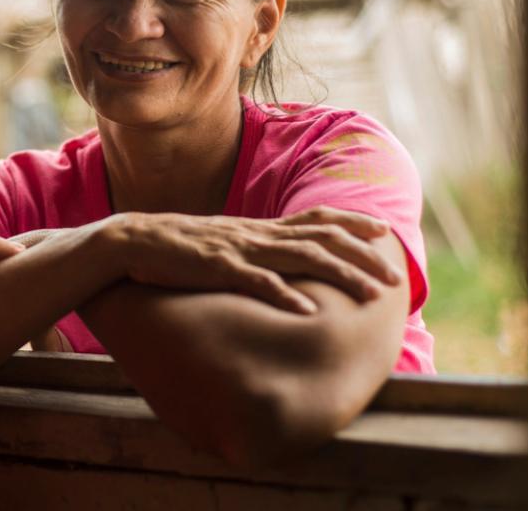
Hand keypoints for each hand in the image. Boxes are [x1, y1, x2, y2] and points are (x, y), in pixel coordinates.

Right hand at [100, 206, 400, 314]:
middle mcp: (256, 234)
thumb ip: (250, 249)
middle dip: (363, 256)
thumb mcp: (222, 243)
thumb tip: (275, 262)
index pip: (314, 217)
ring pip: (301, 258)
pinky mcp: (217, 268)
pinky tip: (308, 310)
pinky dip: (285, 295)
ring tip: (371, 294)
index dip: (351, 222)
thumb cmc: (177, 247)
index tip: (383, 230)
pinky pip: (257, 282)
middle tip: (395, 276)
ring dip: (341, 275)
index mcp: (258, 227)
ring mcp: (239, 250)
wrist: (133, 241)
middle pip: (321, 238)